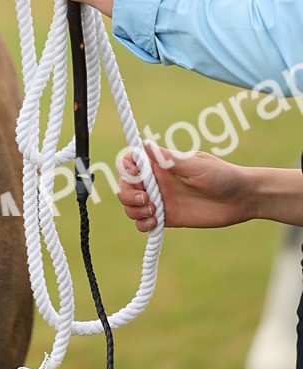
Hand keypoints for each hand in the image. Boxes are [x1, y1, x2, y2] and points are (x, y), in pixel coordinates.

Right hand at [118, 143, 250, 230]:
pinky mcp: (168, 218)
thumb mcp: (196, 165)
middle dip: (127, 194)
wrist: (242, 199)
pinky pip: (145, 223)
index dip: (126, 168)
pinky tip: (155, 223)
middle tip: (145, 200)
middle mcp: (157, 181)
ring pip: (132, 206)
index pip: (131, 162)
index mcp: (161, 164)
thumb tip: (144, 145)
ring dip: (133, 210)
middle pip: (125, 186)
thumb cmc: (222, 175)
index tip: (135, 175)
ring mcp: (161, 200)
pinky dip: (142, 224)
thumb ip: (170, 159)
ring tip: (152, 212)